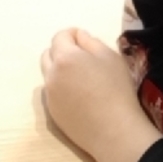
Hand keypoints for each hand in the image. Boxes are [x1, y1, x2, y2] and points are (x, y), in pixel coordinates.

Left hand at [40, 28, 161, 161]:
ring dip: (60, 68)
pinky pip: (52, 91)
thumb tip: (79, 37)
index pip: (59, 36)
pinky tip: (80, 93)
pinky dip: (62, 85)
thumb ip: (90, 41)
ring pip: (49, 74)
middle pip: (48, 54)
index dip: (72, 33)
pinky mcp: (53, 112)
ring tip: (81, 75)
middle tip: (82, 56)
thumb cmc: (115, 87)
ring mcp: (50, 95)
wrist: (112, 128)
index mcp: (65, 58)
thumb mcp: (109, 55)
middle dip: (62, 49)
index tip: (84, 38)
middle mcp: (52, 75)